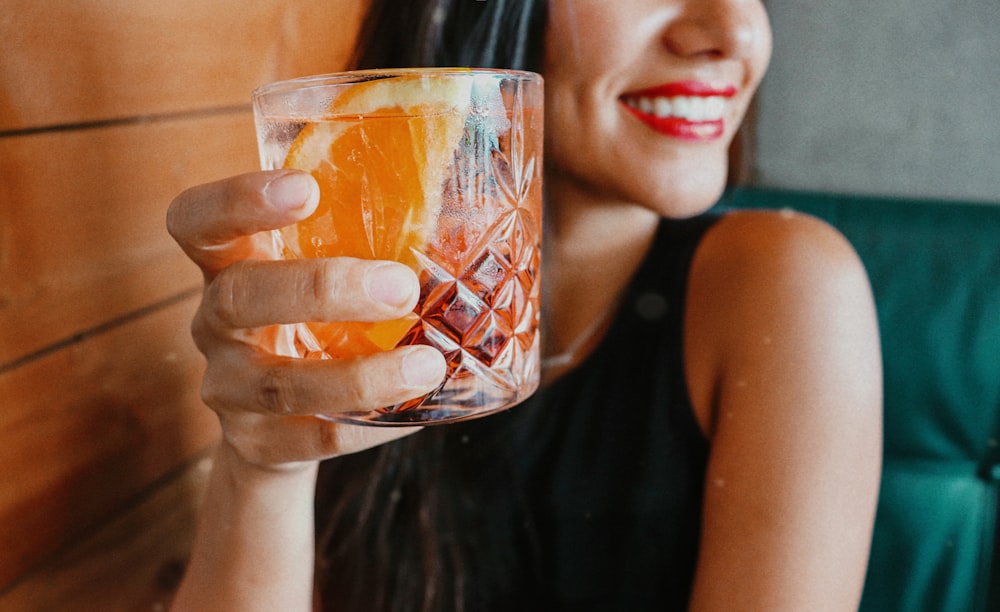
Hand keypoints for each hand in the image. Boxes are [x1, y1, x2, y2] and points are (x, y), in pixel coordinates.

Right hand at [166, 169, 444, 468]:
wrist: (277, 424)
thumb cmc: (313, 322)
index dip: (237, 200)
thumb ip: (365, 235)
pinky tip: (419, 411)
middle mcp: (215, 323)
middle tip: (401, 285)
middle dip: (321, 288)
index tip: (305, 187)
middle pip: (239, 297)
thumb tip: (475, 194)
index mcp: (227, 264)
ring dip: (359, 376)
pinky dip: (371, 427)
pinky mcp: (258, 444)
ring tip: (429, 364)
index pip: (196, 220)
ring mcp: (229, 388)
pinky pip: (314, 440)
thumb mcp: (322, 272)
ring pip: (279, 384)